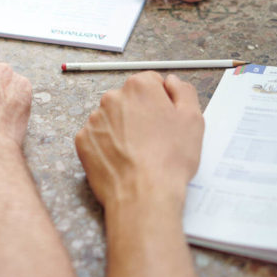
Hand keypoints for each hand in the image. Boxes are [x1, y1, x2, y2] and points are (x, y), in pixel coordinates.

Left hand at [75, 72, 202, 210]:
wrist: (143, 195)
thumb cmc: (169, 160)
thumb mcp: (193, 120)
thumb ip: (183, 92)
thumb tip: (172, 82)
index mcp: (140, 87)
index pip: (150, 82)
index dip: (161, 101)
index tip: (165, 118)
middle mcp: (113, 97)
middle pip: (129, 99)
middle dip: (140, 113)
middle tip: (154, 139)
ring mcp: (95, 119)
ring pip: (112, 118)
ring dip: (122, 129)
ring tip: (138, 153)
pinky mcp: (83, 140)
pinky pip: (97, 137)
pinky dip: (107, 145)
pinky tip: (122, 160)